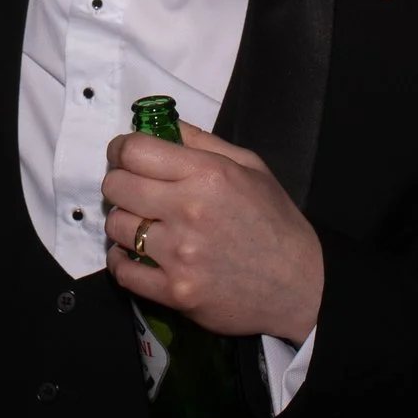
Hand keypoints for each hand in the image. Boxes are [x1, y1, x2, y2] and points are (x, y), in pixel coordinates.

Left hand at [101, 123, 321, 343]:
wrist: (302, 286)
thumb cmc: (276, 222)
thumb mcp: (251, 167)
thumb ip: (202, 142)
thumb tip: (162, 125)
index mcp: (207, 175)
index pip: (134, 151)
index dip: (121, 150)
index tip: (124, 156)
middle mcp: (188, 210)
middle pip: (115, 185)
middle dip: (120, 183)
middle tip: (135, 191)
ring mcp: (180, 254)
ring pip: (115, 227)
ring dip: (124, 223)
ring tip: (144, 225)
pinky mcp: (175, 291)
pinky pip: (122, 271)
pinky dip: (122, 262)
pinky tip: (138, 256)